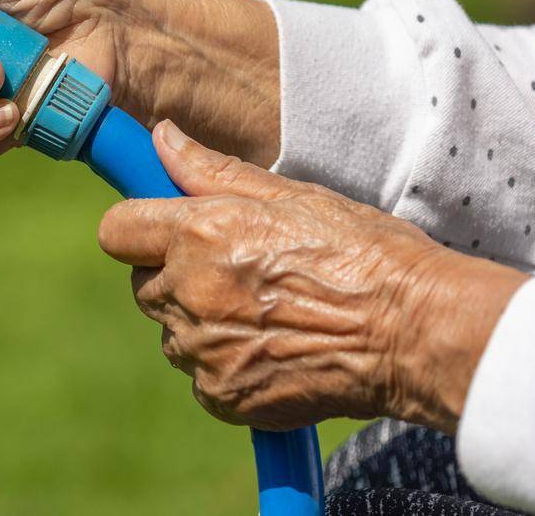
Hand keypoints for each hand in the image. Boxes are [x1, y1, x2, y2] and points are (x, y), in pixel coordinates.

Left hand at [97, 121, 527, 432]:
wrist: (418, 333)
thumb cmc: (363, 254)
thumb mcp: (291, 196)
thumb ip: (211, 171)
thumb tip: (161, 139)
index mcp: (198, 234)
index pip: (115, 232)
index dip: (138, 228)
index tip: (164, 231)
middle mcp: (190, 291)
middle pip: (144, 283)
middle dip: (177, 275)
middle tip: (239, 273)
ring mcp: (203, 349)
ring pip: (173, 332)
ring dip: (202, 323)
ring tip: (268, 313)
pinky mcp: (223, 395)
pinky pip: (202, 377)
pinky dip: (227, 368)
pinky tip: (275, 350)